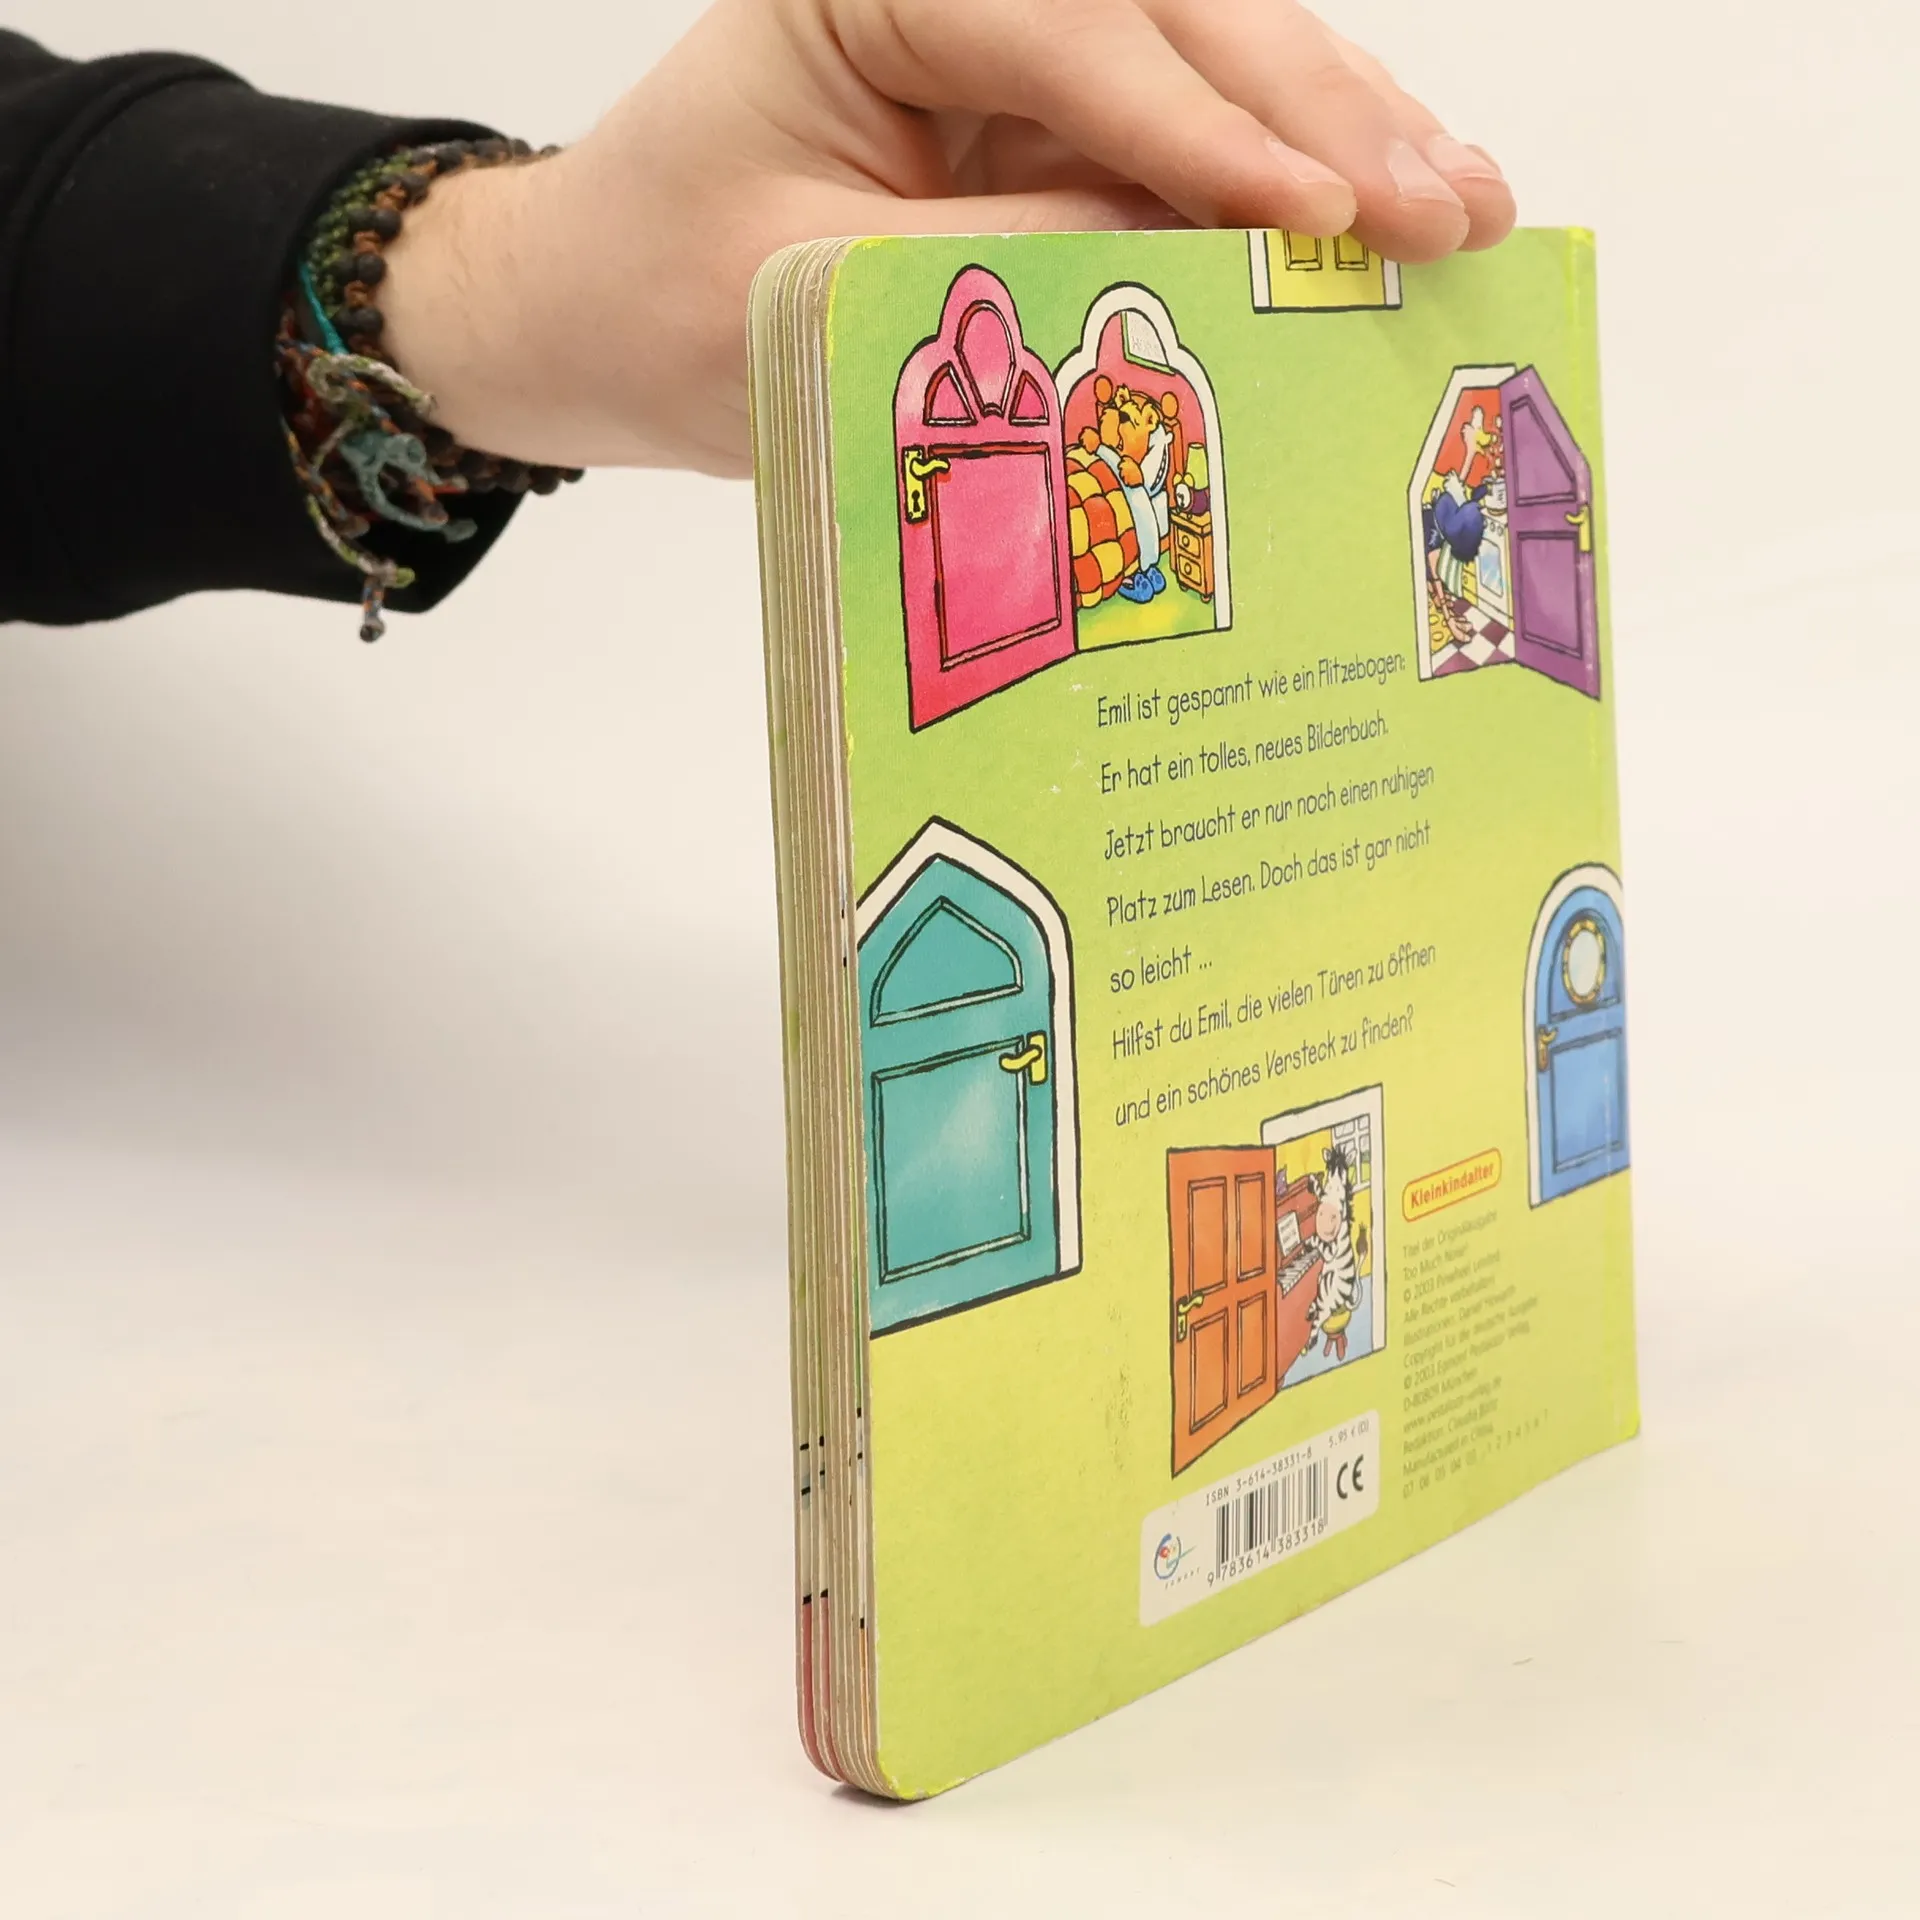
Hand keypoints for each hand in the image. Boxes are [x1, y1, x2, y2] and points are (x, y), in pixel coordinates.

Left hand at [382, 0, 1514, 475]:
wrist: (608, 317)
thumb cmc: (668, 298)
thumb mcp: (814, 295)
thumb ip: (1002, 263)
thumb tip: (1198, 257)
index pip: (1063, 27)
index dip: (1197, 127)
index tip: (1313, 216)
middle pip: (1175, 16)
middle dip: (1316, 118)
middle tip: (1440, 207)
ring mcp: (1022, 48)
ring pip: (1215, 62)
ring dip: (1344, 135)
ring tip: (1461, 206)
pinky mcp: (1056, 120)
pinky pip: (1194, 137)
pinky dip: (1292, 180)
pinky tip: (1389, 210)